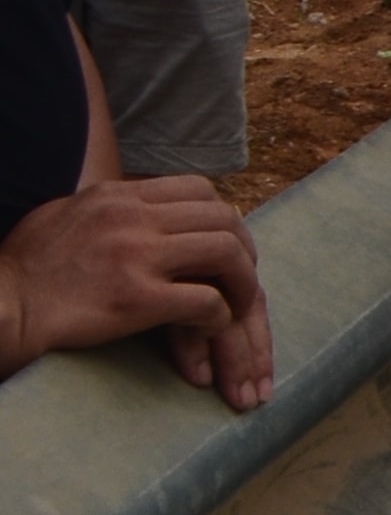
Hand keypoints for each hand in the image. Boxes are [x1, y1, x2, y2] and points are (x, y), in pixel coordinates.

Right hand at [0, 175, 272, 406]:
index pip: (197, 189)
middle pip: (222, 217)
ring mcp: (137, 256)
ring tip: (239, 302)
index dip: (222, 215)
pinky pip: (204, 301)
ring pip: (225, 252)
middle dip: (243, 247)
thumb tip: (132, 201)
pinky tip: (212, 326)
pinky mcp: (136, 299)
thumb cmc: (23, 270)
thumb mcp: (63, 214)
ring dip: (241, 280)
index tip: (225, 240)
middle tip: (243, 275)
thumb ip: (106, 207)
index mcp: (117, 195)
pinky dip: (219, 314)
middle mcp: (132, 217)